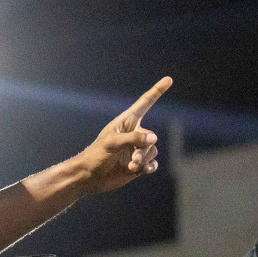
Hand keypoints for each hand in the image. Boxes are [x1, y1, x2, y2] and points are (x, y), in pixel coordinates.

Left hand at [73, 77, 170, 194]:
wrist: (88, 177)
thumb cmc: (95, 155)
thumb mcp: (112, 143)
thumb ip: (133, 138)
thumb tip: (154, 138)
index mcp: (126, 122)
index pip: (145, 103)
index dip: (157, 91)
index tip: (168, 79)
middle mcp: (133, 134)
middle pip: (150, 137)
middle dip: (144, 149)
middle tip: (133, 159)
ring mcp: (136, 150)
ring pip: (152, 151)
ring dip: (144, 159)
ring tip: (132, 165)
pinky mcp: (137, 165)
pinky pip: (152, 163)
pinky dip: (150, 166)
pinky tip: (144, 170)